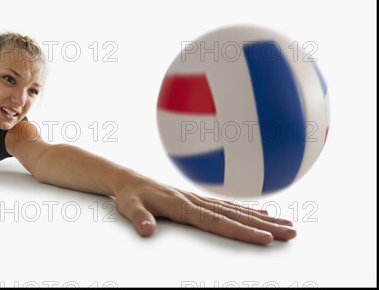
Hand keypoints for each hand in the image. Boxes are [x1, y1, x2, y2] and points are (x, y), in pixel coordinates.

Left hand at [114, 179, 295, 244]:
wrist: (128, 180)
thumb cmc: (129, 195)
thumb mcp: (129, 207)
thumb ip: (139, 218)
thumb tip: (147, 229)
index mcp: (182, 205)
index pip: (217, 221)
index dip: (241, 231)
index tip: (264, 239)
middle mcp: (195, 201)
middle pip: (236, 216)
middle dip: (265, 226)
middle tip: (291, 232)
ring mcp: (199, 199)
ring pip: (237, 210)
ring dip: (263, 219)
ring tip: (288, 225)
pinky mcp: (199, 200)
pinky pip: (229, 206)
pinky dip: (248, 211)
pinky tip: (263, 216)